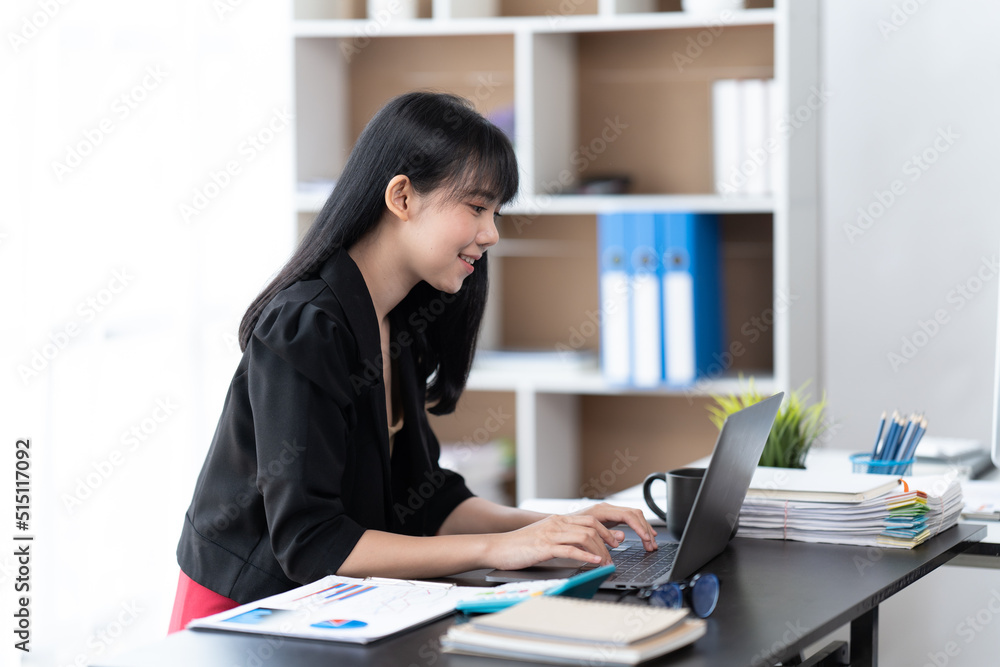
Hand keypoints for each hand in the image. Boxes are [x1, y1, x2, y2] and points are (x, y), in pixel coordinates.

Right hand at [485, 513, 627, 570]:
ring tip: (607, 561)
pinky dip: (587, 556)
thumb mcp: (545, 537)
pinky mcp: (544, 547)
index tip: (614, 542)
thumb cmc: (519, 545)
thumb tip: (583, 547)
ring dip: (600, 550)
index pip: (590, 520)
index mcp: (558, 520)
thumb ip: (563, 539)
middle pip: (592, 526)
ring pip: (585, 536)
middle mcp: (556, 523)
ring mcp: (551, 534)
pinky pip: (571, 549)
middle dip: (608, 539)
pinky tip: (595, 562)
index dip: (606, 530)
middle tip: (615, 552)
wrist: (497, 547)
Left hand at [569, 502, 658, 552]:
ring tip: (650, 544)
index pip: (627, 515)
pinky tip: (644, 536)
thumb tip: (621, 537)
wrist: (558, 525)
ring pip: (634, 516)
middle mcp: (607, 508)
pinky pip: (630, 519)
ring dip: (644, 529)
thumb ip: (603, 536)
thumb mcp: (584, 534)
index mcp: (601, 511)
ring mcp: (609, 511)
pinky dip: (639, 527)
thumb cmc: (569, 530)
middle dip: (645, 529)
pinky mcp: (610, 517)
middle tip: (651, 545)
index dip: (639, 527)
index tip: (646, 538)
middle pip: (634, 514)